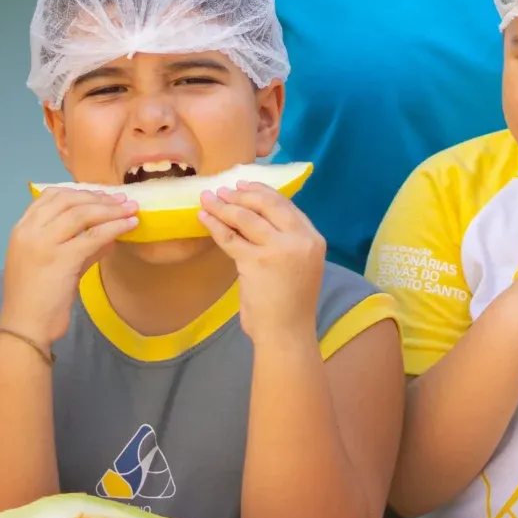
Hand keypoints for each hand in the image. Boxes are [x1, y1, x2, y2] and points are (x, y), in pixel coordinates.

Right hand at [2, 186, 138, 343]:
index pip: (49, 196)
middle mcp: (29, 231)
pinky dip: (115, 227)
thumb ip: (79, 247)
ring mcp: (42, 243)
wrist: (25, 327)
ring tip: (131, 209)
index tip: (101, 194)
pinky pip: (93, 236)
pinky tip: (129, 226)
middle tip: (122, 199)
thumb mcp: (54, 265)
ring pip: (82, 213)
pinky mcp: (60, 258)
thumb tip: (109, 235)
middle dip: (98, 197)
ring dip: (110, 209)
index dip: (79, 191)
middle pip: (68, 200)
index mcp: (22, 229)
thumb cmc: (36, 299)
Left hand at [201, 182, 326, 346]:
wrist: (287, 332)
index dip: (262, 191)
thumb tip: (255, 216)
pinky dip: (214, 225)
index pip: (286, 205)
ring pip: (246, 217)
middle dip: (242, 193)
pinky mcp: (256, 262)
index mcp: (313, 238)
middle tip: (223, 189)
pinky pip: (230, 237)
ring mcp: (278, 249)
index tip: (244, 185)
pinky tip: (204, 217)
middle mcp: (299, 239)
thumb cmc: (291, 302)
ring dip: (223, 205)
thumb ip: (286, 240)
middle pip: (267, 204)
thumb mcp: (299, 264)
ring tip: (208, 198)